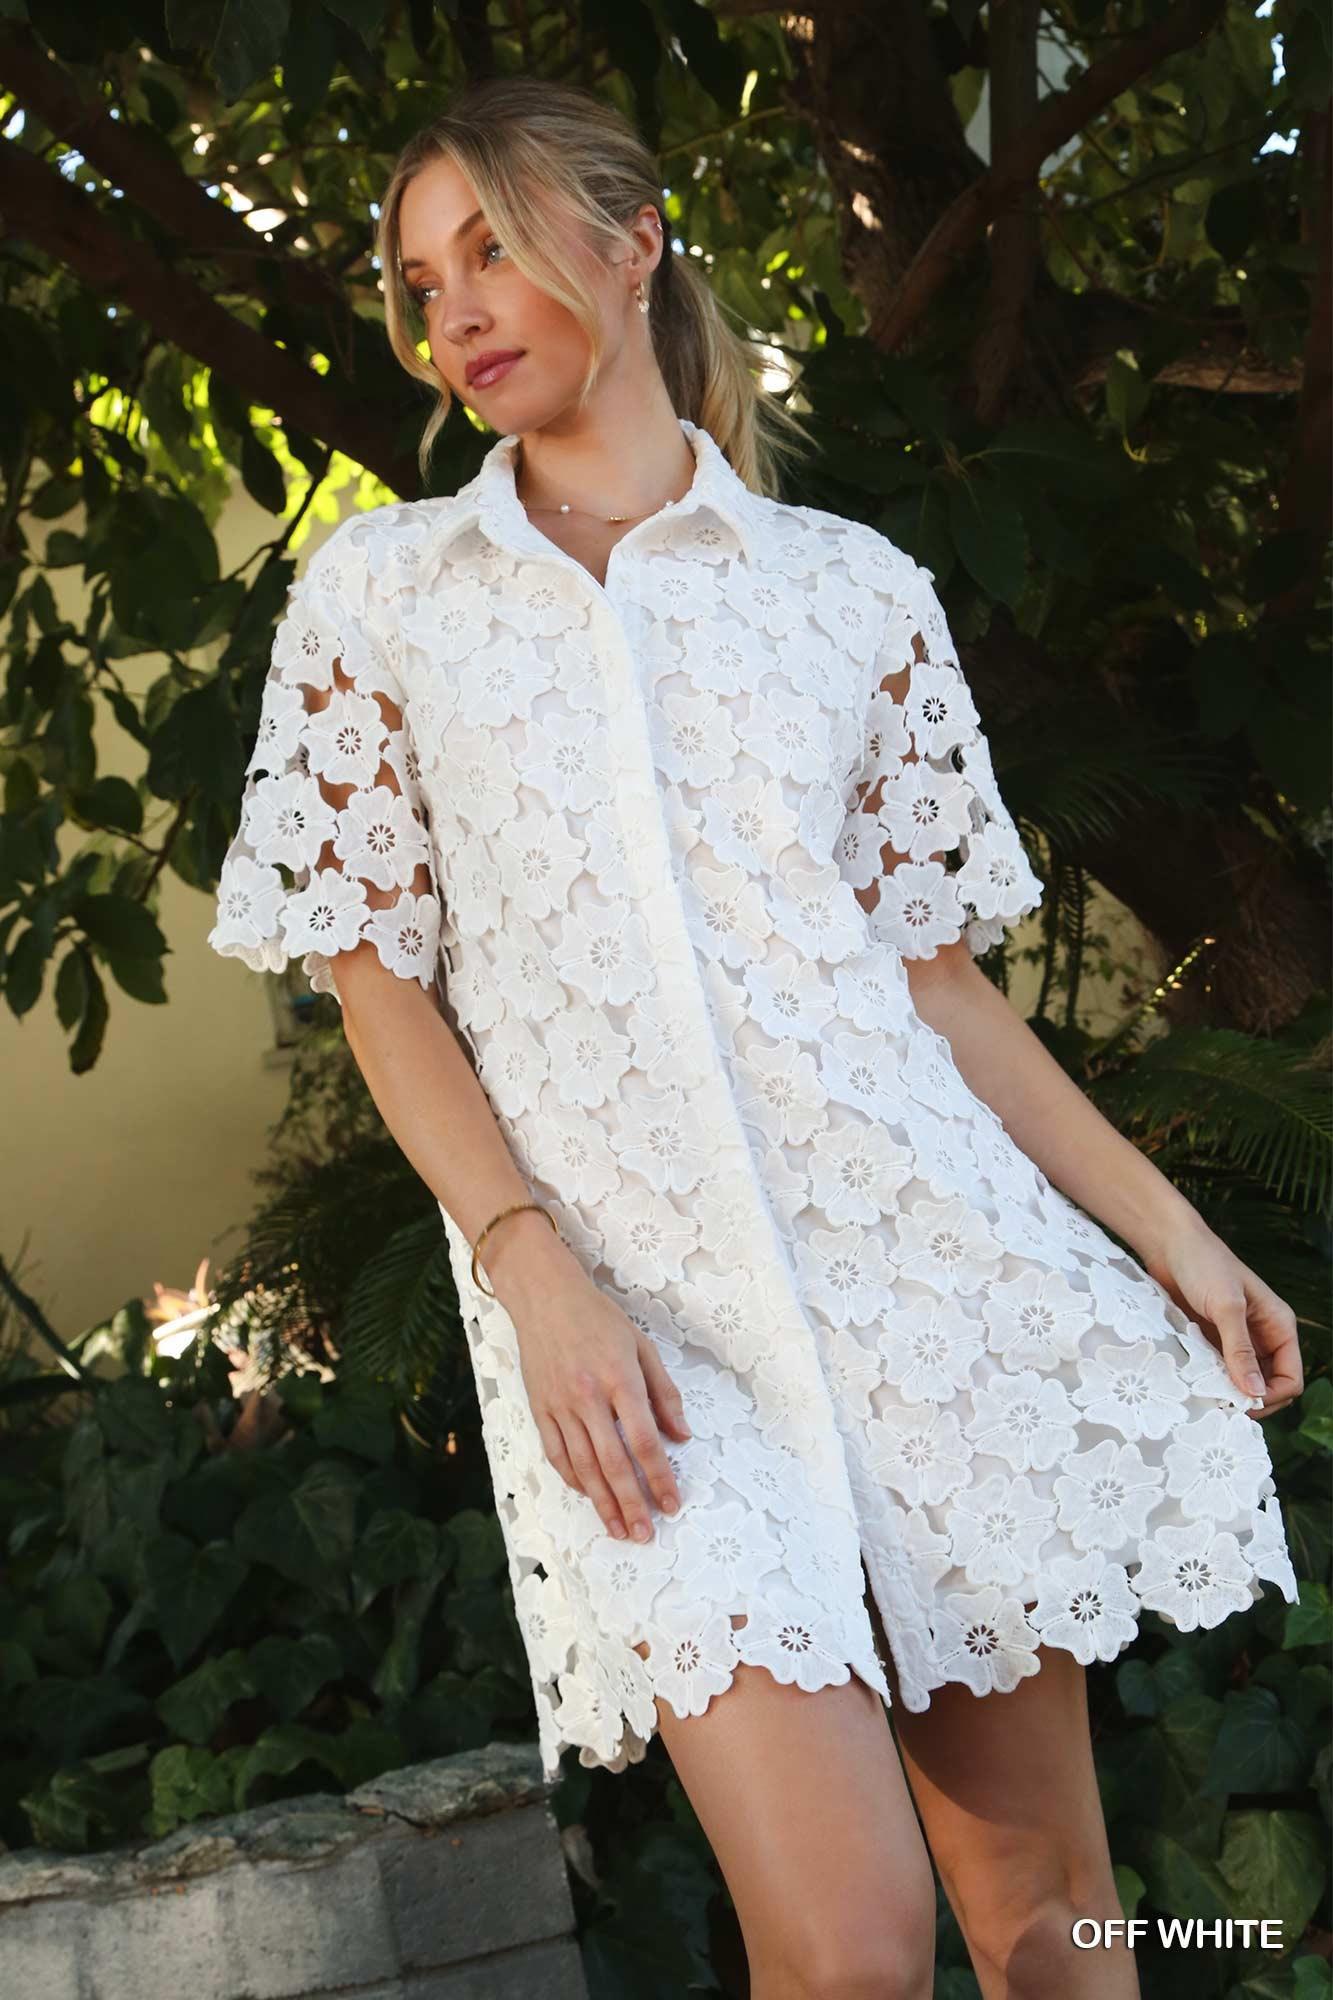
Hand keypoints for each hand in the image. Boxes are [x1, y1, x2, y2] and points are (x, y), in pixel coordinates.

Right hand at [487, 1223, 691, 1540]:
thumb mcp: (641, 1346)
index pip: (644, 1440)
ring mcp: (560, 1406)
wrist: (545, 1297)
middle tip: (645, 1534)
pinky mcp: (540, 1409)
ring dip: (603, 1503)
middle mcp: (588, 1397)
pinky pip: (557, 1454)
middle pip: (612, 1463)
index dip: (660, 1477)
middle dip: (631, 1503)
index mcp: (619, 1379)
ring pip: (582, 1466)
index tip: (672, 1503)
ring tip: (619, 1530)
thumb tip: (682, 1436)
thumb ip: (663, 1394)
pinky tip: (589, 1496)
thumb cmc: (599, 1318)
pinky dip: (573, 1479)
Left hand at [1142, 1220, 1304, 1418]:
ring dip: (1227, 1393)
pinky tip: (1193, 1384)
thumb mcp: (1226, 1306)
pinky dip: (1208, 1381)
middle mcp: (1261, 1337)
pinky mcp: (1210, 1340)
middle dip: (1250, 1400)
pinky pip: (1216, 1371)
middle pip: (1268, 1386)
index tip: (1242, 1404)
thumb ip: (1240, 1349)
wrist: (1168, 1243)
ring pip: (1240, 1382)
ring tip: (1206, 1397)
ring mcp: (1235, 1340)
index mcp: (1278, 1326)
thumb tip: (1255, 1392)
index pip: (1290, 1378)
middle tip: (1222, 1406)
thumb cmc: (1203, 1264)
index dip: (1272, 1396)